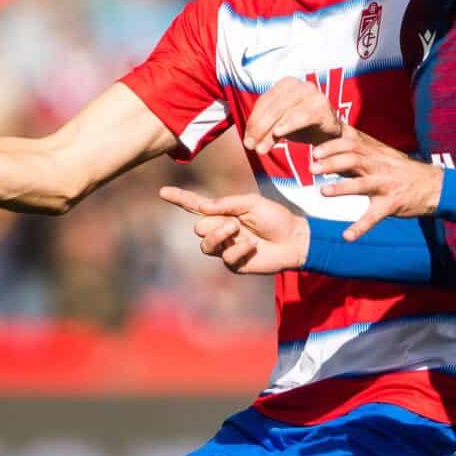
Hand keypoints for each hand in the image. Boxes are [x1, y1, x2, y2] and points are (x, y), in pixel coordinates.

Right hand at [160, 186, 309, 273]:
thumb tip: (202, 208)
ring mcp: (226, 248)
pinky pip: (226, 258)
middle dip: (213, 225)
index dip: (179, 198)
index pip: (196, 205)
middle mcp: (221, 230)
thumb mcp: (251, 202)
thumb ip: (226, 203)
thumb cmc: (275, 217)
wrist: (293, 239)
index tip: (162, 191)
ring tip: (238, 231)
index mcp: (223, 212)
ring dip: (221, 236)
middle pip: (199, 228)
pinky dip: (239, 250)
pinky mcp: (235, 264)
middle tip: (234, 224)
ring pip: (206, 246)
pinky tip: (253, 246)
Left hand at [242, 76, 343, 154]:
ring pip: (285, 112)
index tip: (247, 140)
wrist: (330, 133)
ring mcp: (313, 94)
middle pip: (273, 108)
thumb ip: (264, 128)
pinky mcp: (323, 106)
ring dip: (271, 132)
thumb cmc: (303, 126)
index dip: (253, 122)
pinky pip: (303, 116)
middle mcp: (300, 85)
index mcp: (286, 84)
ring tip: (262, 148)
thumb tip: (248, 141)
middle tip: (250, 146)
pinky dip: (289, 124)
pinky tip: (279, 134)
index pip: (264, 102)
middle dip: (259, 128)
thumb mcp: (280, 125)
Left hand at [309, 128, 443, 239]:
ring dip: (341, 188)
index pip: (351, 143)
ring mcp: (386, 186)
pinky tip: (348, 237)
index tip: (314, 150)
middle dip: (330, 162)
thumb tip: (334, 147)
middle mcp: (379, 167)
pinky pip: (374, 217)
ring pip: (361, 184)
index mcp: (375, 154)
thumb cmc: (404, 171)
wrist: (436, 186)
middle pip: (352, 159)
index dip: (332, 146)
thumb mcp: (384, 155)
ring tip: (323, 192)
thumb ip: (361, 152)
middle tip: (311, 168)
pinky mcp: (392, 204)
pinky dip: (360, 227)